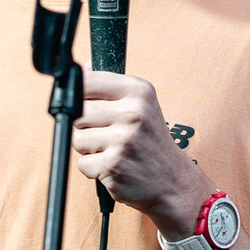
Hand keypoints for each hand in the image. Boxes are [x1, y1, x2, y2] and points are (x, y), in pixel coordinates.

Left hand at [73, 71, 207, 228]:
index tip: (88, 104)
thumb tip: (83, 68)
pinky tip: (112, 166)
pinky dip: (93, 169)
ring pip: (76, 139)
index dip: (79, 95)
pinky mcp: (113, 165)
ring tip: (111, 150)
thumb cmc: (151, 141)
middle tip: (107, 133)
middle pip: (78, 111)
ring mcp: (123, 139)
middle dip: (85, 125)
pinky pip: (82, 163)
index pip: (86, 81)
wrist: (173, 181)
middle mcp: (133, 112)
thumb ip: (111, 86)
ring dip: (88, 149)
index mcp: (139, 90)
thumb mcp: (142, 104)